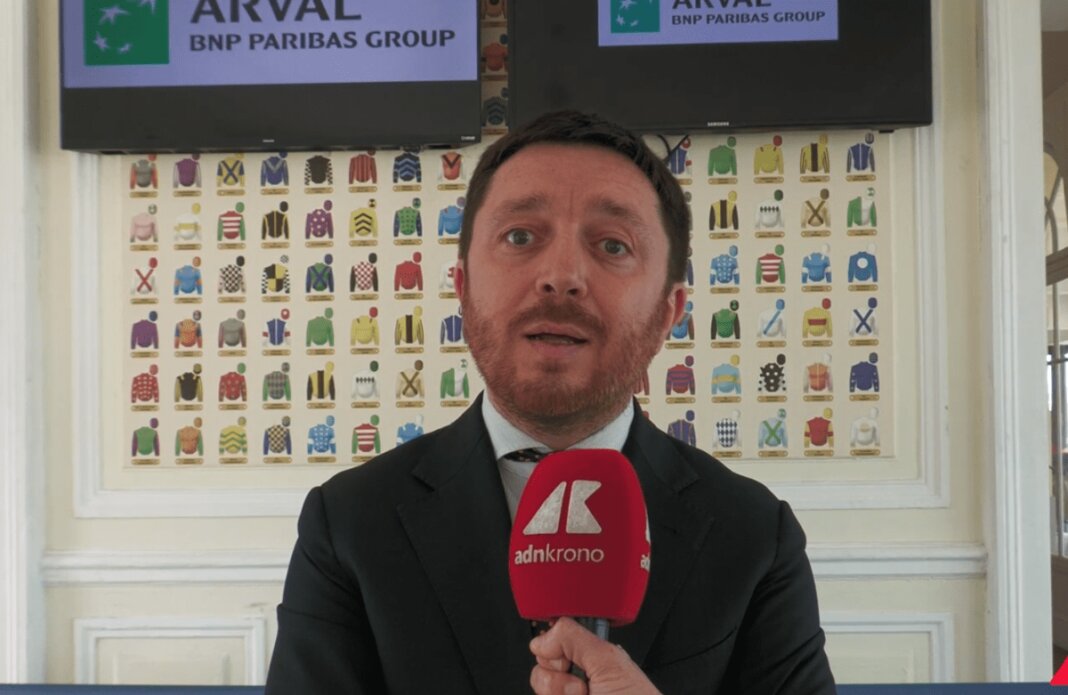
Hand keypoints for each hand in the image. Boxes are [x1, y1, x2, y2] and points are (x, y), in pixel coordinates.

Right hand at [529, 617, 660, 694]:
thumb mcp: (607, 660)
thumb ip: (574, 637)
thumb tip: (543, 639)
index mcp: (592, 658)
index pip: (554, 643)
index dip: (554, 649)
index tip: (567, 660)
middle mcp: (579, 680)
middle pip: (541, 667)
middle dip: (558, 678)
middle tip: (583, 686)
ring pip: (540, 687)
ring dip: (559, 693)